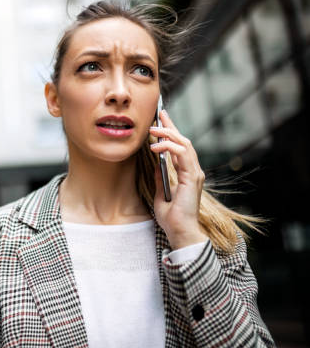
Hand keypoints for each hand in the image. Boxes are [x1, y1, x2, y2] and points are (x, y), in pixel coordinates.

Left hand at [149, 110, 207, 249]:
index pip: (180, 147)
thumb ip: (161, 178)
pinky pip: (182, 155)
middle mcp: (193, 171)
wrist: (180, 231)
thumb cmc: (172, 218)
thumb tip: (156, 164)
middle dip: (171, 127)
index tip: (162, 120)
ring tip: (153, 130)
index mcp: (187, 174)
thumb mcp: (161, 194)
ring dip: (169, 134)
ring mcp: (194, 174)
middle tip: (159, 115)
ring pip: (184, 145)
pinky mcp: (192, 178)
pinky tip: (156, 147)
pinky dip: (169, 148)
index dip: (172, 132)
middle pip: (184, 141)